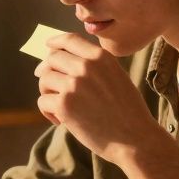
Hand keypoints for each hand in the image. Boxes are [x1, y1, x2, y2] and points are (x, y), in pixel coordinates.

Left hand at [35, 34, 159, 164]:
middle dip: (48, 71)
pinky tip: (61, 121)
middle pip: (52, 59)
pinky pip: (43, 101)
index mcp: (101, 57)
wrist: (135, 139)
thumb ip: (93, 66)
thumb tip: (60, 62)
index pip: (69, 40)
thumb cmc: (127, 112)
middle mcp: (86, 66)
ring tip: (61, 109)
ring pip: (44, 79)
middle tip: (50, 88)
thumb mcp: (116, 77)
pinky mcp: (64, 105)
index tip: (48, 46)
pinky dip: (48, 112)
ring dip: (48, 93)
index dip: (55, 42)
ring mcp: (73, 85)